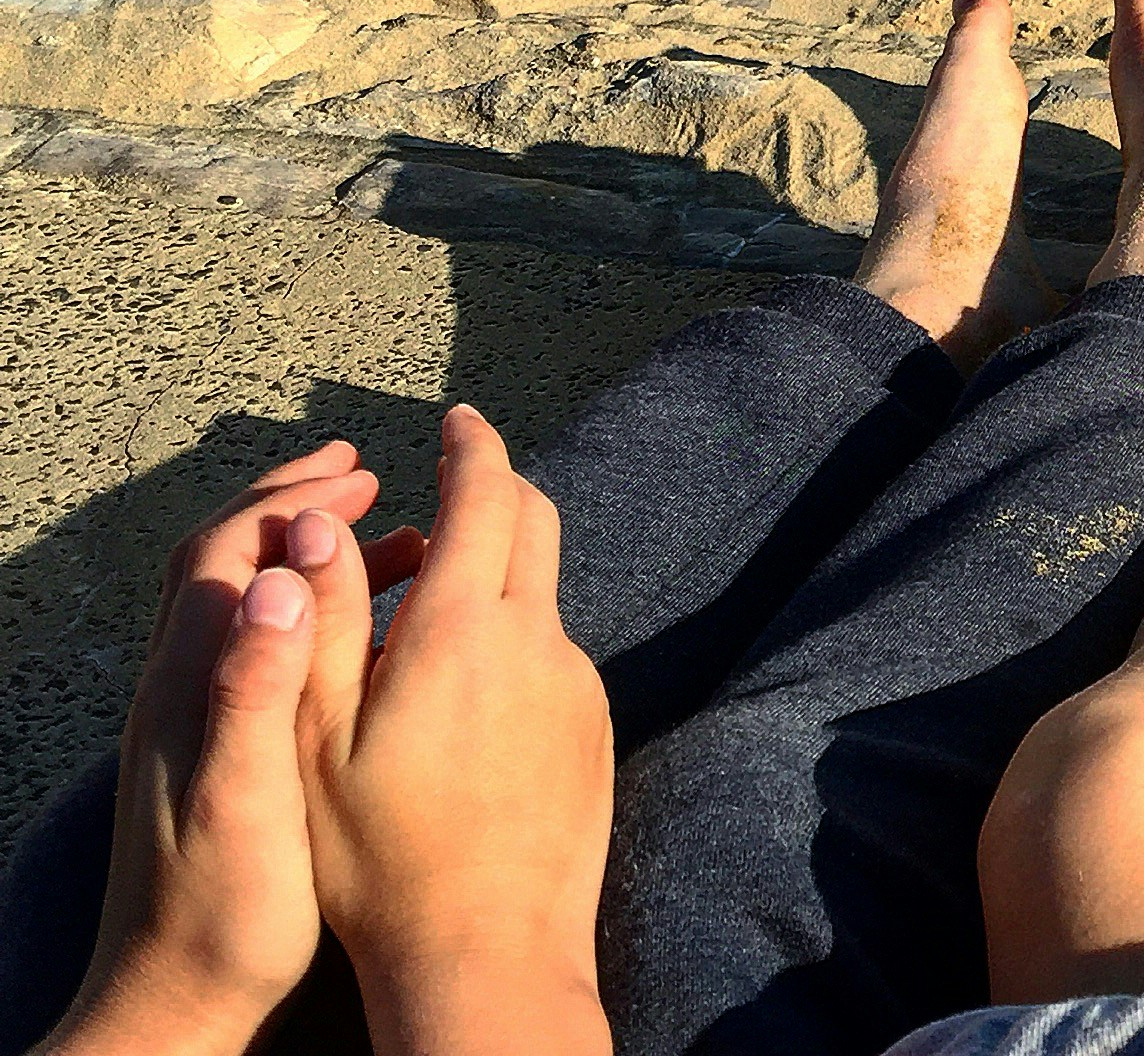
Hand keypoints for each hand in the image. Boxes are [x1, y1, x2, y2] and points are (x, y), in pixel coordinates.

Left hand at [41, 442, 419, 1055]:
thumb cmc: (221, 916)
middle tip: (367, 474)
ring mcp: (192, 722)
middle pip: (224, 560)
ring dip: (312, 556)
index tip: (367, 474)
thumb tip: (276, 581)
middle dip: (293, 504)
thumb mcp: (245, 798)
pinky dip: (315, 612)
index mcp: (188, 686)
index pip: (226, 552)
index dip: (292, 500)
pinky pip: (262, 645)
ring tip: (398, 541)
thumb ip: (255, 688)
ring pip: (246, 600)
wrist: (173, 1008)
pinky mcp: (215, 753)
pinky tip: (370, 636)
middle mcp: (179, 690)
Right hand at [293, 404, 612, 1055]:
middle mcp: (537, 637)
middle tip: (452, 492)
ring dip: (498, 579)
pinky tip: (465, 705)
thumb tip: (321, 526)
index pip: (488, 493)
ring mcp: (575, 681)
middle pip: (533, 524)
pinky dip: (514, 645)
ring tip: (430, 623)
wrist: (488, 954)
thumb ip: (324, 623)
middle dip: (496, 492)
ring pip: (541, 593)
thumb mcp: (320, 741)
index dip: (473, 445)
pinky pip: (553, 656)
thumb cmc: (382, 857)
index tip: (458, 419)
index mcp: (465, 627)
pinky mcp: (592, 725)